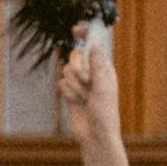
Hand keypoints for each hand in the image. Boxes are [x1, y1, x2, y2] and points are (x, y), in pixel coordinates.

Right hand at [57, 30, 120, 149]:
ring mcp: (80, 82)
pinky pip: (61, 83)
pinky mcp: (69, 92)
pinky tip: (76, 102)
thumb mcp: (104, 87)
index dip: (85, 36)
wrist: (94, 135)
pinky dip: (68, 93)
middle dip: (78, 68)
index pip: (93, 45)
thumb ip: (99, 65)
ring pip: (67, 70)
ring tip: (84, 97)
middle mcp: (91, 73)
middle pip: (75, 56)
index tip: (76, 30)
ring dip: (74, 85)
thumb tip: (94, 45)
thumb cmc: (105, 113)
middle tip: (87, 81)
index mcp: (104, 68)